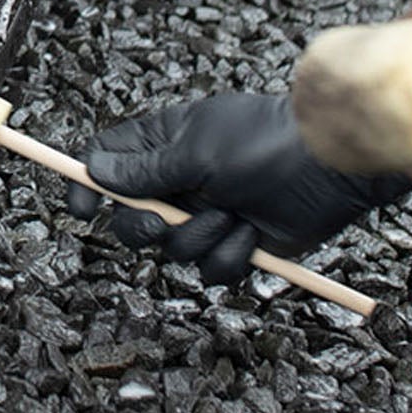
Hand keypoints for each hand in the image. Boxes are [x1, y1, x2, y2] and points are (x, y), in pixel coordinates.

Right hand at [66, 92, 411, 284]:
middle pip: (132, 219)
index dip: (89, 184)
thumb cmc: (265, 143)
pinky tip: (254, 233)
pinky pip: (212, 269)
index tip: (81, 209)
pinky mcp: (236, 244)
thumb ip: (146, 170)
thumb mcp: (199, 151)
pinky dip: (232, 255)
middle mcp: (181, 181)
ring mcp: (208, 214)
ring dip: (201, 238)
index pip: (109, 161)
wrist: (330, 167)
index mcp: (165, 143)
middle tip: (162, 223)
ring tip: (233, 215)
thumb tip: (96, 173)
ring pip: (174, 250)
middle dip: (144, 228)